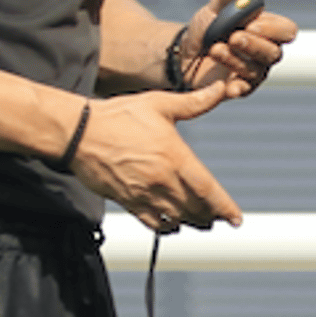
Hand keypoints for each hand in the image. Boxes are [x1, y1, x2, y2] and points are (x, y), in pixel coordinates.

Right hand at [72, 83, 241, 231]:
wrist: (80, 133)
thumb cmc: (119, 116)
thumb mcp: (160, 103)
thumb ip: (194, 102)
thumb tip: (221, 89)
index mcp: (175, 157)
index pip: (208, 189)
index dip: (225, 207)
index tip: (236, 218)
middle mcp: (163, 180)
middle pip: (196, 208)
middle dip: (211, 215)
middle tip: (220, 218)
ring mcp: (145, 194)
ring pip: (178, 218)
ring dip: (192, 222)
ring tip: (202, 222)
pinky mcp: (128, 202)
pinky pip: (153, 223)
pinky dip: (167, 227)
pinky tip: (173, 224)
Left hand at [174, 0, 296, 95]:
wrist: (184, 52)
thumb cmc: (206, 29)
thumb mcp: (212, 10)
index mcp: (267, 30)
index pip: (287, 31)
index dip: (273, 29)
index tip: (251, 24)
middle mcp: (265, 53)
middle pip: (274, 53)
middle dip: (254, 44)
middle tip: (233, 37)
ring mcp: (254, 72)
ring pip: (256, 70)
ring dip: (236, 59)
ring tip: (215, 49)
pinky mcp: (239, 88)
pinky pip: (244, 90)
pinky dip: (237, 88)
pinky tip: (228, 86)